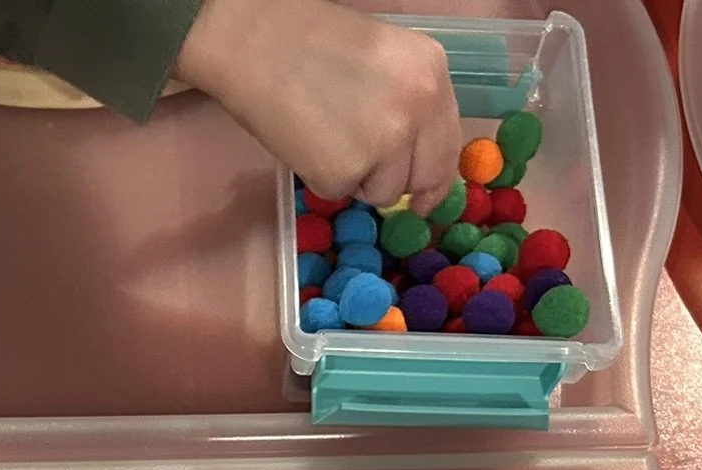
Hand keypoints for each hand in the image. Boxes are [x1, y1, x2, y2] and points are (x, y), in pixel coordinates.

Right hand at [177, 0, 462, 214]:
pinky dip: (321, 176)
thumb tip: (414, 156)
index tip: (425, 198)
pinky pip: (341, 192)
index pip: (448, 144)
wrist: (253, 40)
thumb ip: (409, 99)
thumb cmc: (307, 40)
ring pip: (382, 191)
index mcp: (432, 72)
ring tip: (324, 135)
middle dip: (396, 182)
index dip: (435, 177)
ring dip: (356, 177)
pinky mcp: (346, 171)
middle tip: (367, 176)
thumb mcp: (384, 56)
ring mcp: (385, 143)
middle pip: (423, 176)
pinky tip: (304, 140)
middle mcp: (419, 107)